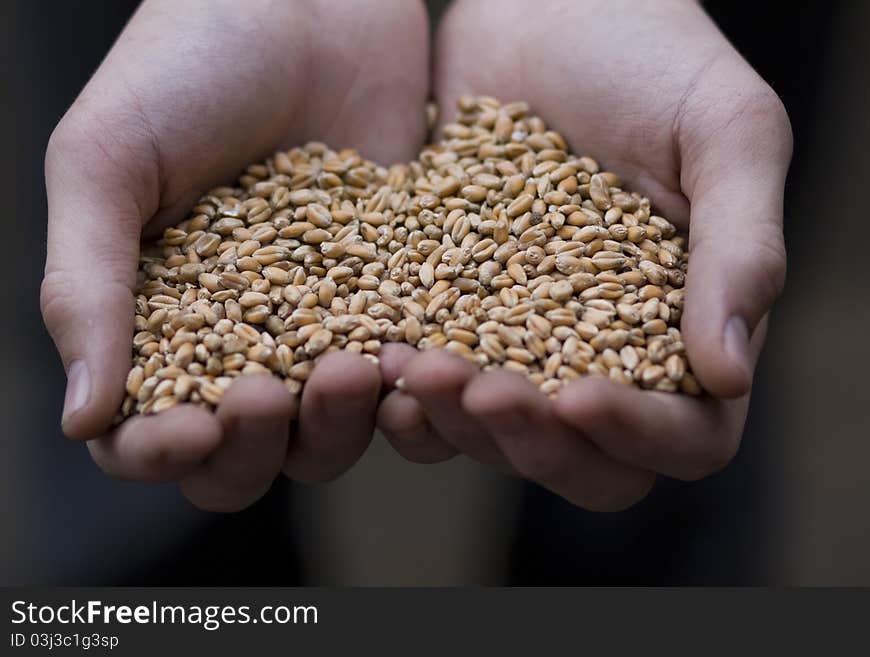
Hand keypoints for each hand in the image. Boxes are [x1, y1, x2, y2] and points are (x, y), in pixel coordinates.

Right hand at [41, 0, 428, 510]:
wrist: (312, 1)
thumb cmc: (189, 63)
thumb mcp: (106, 160)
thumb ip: (86, 285)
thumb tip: (81, 419)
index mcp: (157, 321)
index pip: (148, 431)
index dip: (162, 451)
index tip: (190, 430)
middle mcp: (242, 339)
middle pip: (247, 456)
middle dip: (254, 448)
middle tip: (267, 397)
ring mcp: (325, 324)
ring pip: (332, 431)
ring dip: (339, 425)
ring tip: (355, 369)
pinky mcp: (397, 296)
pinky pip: (406, 371)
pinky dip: (410, 386)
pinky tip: (417, 361)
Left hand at [376, 0, 790, 509]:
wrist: (548, 9)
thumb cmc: (654, 59)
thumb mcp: (727, 133)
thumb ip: (743, 247)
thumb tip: (730, 374)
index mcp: (686, 331)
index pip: (685, 435)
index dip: (636, 435)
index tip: (578, 398)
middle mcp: (604, 355)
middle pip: (580, 459)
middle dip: (530, 444)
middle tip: (481, 392)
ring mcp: (521, 341)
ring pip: (493, 436)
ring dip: (453, 424)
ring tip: (416, 370)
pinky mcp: (451, 312)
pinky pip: (427, 381)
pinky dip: (402, 386)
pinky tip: (376, 355)